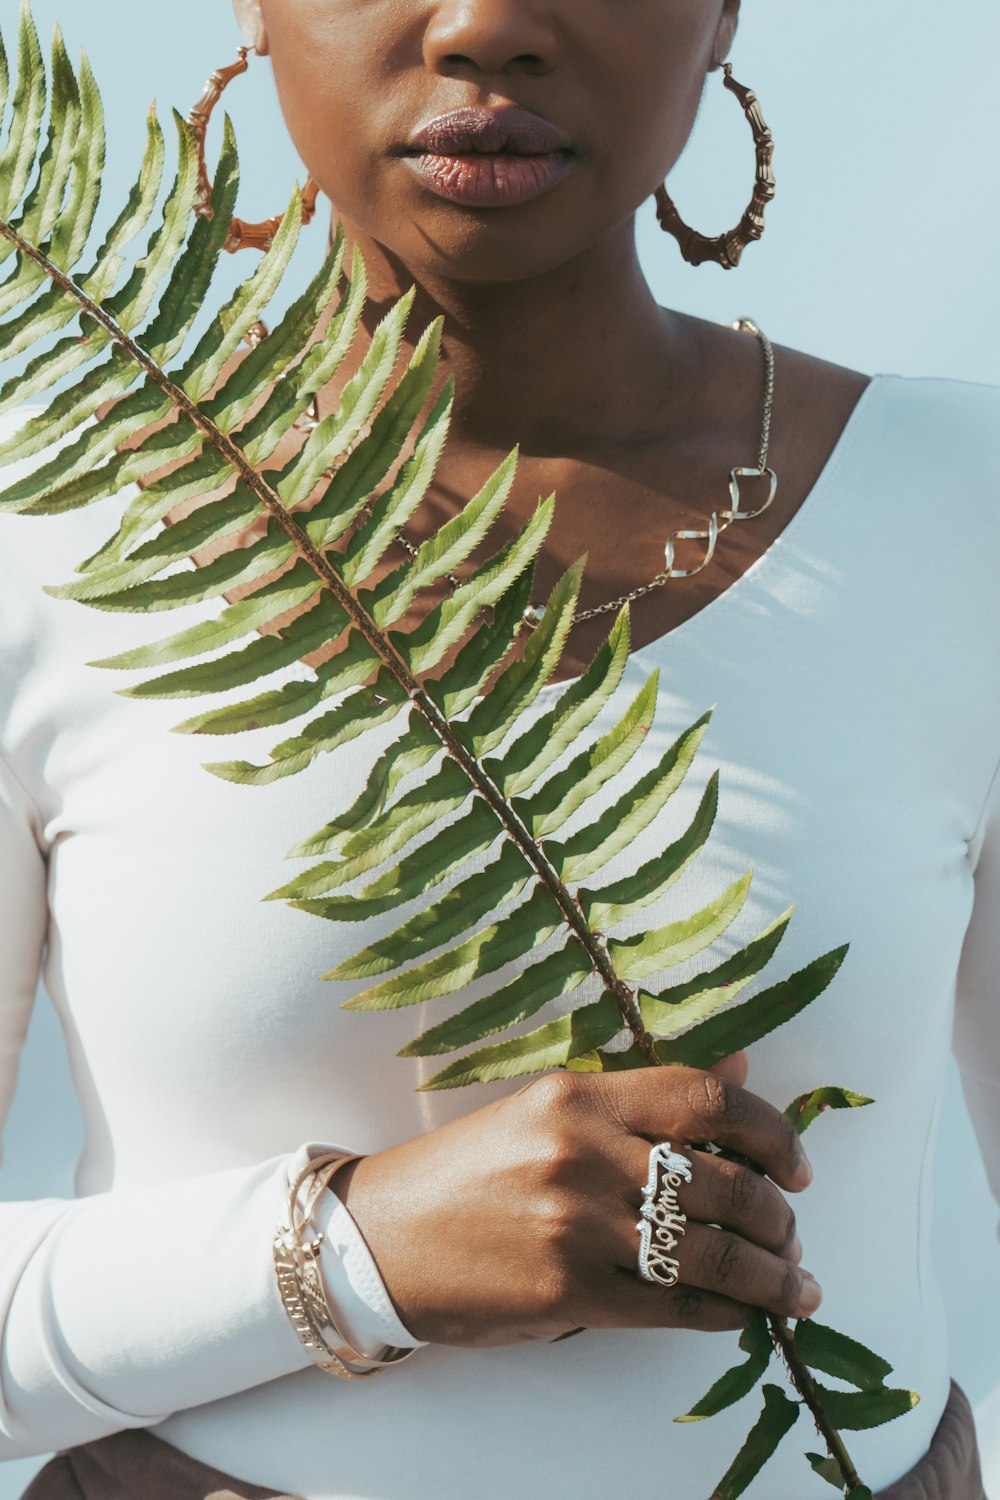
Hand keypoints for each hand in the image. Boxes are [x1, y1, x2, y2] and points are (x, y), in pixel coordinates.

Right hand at [334, 1054, 817, 1347]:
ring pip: (712, 1252)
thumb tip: (746, 1067)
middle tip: (794, 1234)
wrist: (379, 1238)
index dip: (774, 1131)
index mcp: (579, 1094)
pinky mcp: (568, 1295)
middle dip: (780, 1216)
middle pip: (725, 1181)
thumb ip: (647, 1095)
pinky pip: (675, 1307)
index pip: (708, 1099)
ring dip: (771, 1275)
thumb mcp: (548, 1109)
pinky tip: (745, 1314)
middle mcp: (583, 1152)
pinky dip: (726, 1313)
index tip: (798, 1165)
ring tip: (795, 1286)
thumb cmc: (466, 1169)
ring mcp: (577, 1226)